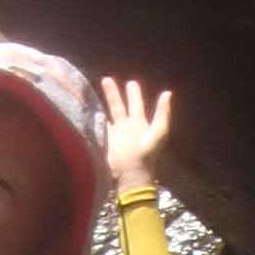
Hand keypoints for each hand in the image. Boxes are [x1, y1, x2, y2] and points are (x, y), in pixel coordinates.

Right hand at [99, 75, 172, 191]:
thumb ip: (163, 113)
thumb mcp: (159, 132)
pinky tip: (86, 109)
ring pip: (106, 114)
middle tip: (107, 79)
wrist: (132, 174)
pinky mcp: (103, 142)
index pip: (136, 104)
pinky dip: (93, 118)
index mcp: (139, 123)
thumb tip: (168, 93)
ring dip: (101, 103)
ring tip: (92, 92)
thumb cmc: (147, 154)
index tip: (131, 82)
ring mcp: (114, 134)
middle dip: (114, 94)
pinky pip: (97, 126)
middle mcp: (125, 127)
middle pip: (118, 106)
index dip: (134, 94)